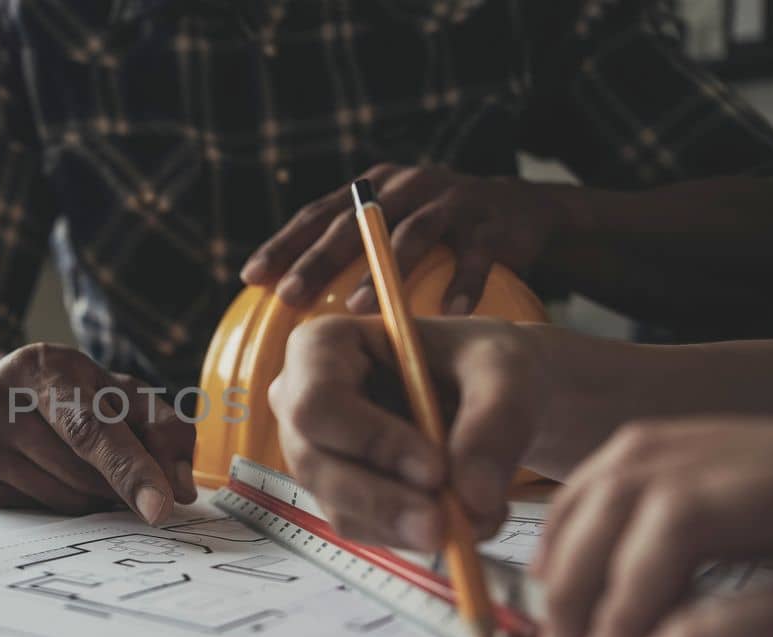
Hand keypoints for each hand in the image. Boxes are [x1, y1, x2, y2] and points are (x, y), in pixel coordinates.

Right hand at [0, 343, 197, 522]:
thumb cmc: (64, 393)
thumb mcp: (115, 391)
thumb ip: (162, 428)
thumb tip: (182, 487)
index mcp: (43, 366)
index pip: (91, 426)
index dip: (131, 468)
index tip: (162, 505)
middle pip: (82, 471)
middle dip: (120, 485)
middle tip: (140, 485)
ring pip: (66, 500)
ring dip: (94, 497)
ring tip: (83, 465)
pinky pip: (40, 514)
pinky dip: (62, 504)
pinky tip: (50, 474)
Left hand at [241, 163, 578, 314]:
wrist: (521, 211)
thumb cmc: (439, 233)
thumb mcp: (391, 228)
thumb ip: (349, 251)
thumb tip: (285, 300)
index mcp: (373, 188)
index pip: (318, 213)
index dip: (284, 243)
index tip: (251, 276)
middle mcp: (407, 186)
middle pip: (354, 222)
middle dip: (318, 259)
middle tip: (290, 294)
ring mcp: (451, 201)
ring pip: (412, 234)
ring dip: (383, 272)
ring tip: (360, 308)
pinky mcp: (492, 224)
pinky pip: (474, 257)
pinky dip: (463, 285)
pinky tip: (450, 315)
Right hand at [270, 316, 549, 549]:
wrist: (500, 399)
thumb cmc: (489, 364)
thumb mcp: (506, 373)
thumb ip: (494, 424)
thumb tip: (472, 500)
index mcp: (324, 346)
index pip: (317, 401)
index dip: (369, 440)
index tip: (434, 470)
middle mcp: (301, 400)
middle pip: (315, 462)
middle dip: (383, 498)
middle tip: (448, 524)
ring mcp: (315, 451)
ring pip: (337, 505)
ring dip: (404, 524)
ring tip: (477, 518)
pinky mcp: (338, 494)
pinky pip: (361, 528)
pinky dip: (410, 535)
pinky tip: (460, 522)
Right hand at [534, 418, 772, 636]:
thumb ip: (748, 627)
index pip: (672, 529)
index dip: (626, 604)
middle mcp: (727, 442)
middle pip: (618, 504)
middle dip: (579, 591)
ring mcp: (703, 435)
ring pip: (604, 484)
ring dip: (567, 558)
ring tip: (558, 626)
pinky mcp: (693, 443)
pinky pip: (610, 473)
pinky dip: (576, 522)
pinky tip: (569, 564)